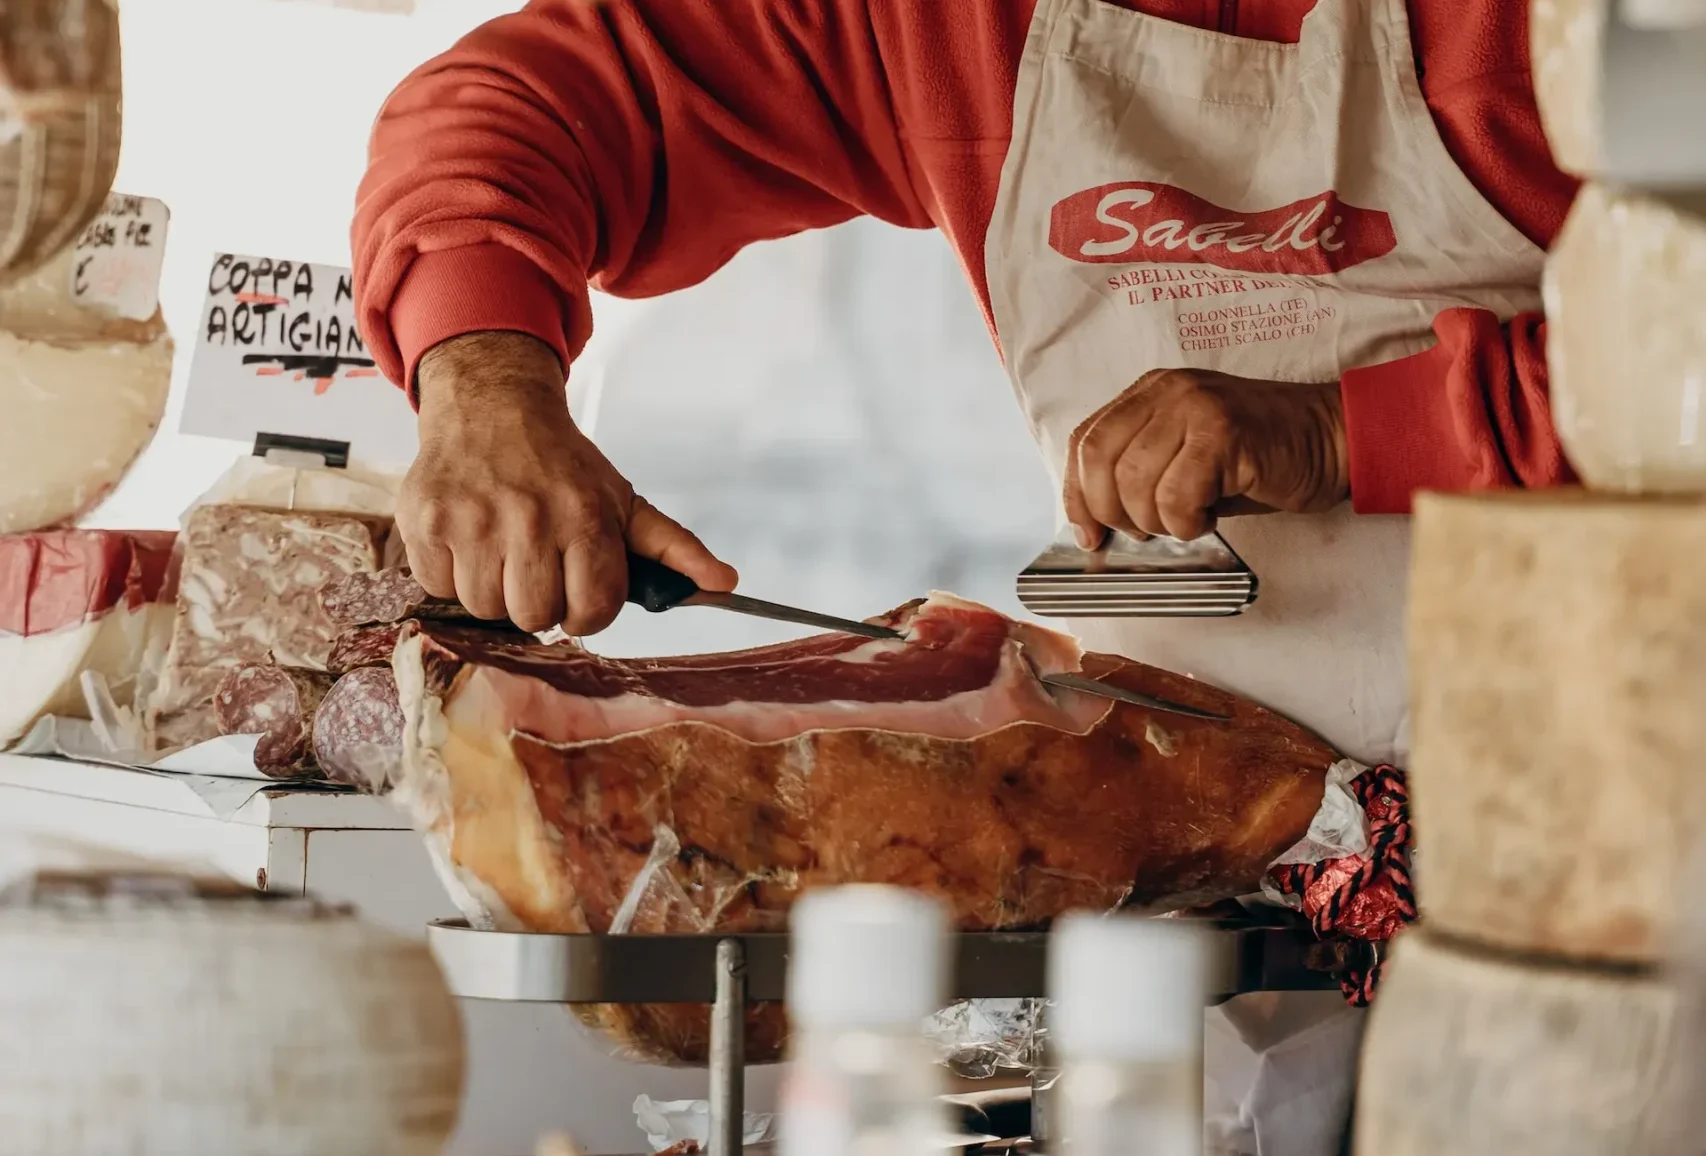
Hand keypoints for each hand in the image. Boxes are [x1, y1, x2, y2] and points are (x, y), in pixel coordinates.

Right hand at [400, 331, 736, 633]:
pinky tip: (467, 538)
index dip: (587, 607)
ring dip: (493, 589)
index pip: (593, 611)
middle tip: (536, 563)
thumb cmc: (560, 464)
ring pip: (485, 609)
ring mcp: (472, 523)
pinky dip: (451, 573)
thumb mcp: (621, 500)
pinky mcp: (424, 523)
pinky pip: (439, 589)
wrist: (491, 406)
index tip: (577, 586)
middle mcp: (529, 520)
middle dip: (539, 599)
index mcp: (585, 518)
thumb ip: (673, 547)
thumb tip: (725, 585)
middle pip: (536, 618)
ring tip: (501, 548)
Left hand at [1063, 368, 1347, 544]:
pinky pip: (1176, 495)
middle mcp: (1167, 391)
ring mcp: (1195, 406)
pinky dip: (1187, 522)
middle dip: (1113, 513)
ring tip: (1189, 519)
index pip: (1084, 441)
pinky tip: (1210, 516)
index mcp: (1149, 392)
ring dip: (1157, 521)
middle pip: (1100, 461)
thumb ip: (1141, 473)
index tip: (1088, 533)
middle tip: (1147, 532)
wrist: (1332, 439)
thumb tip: (1097, 523)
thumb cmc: (1260, 459)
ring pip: (1136, 482)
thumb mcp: (1187, 457)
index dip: (1076, 493)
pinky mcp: (1223, 432)